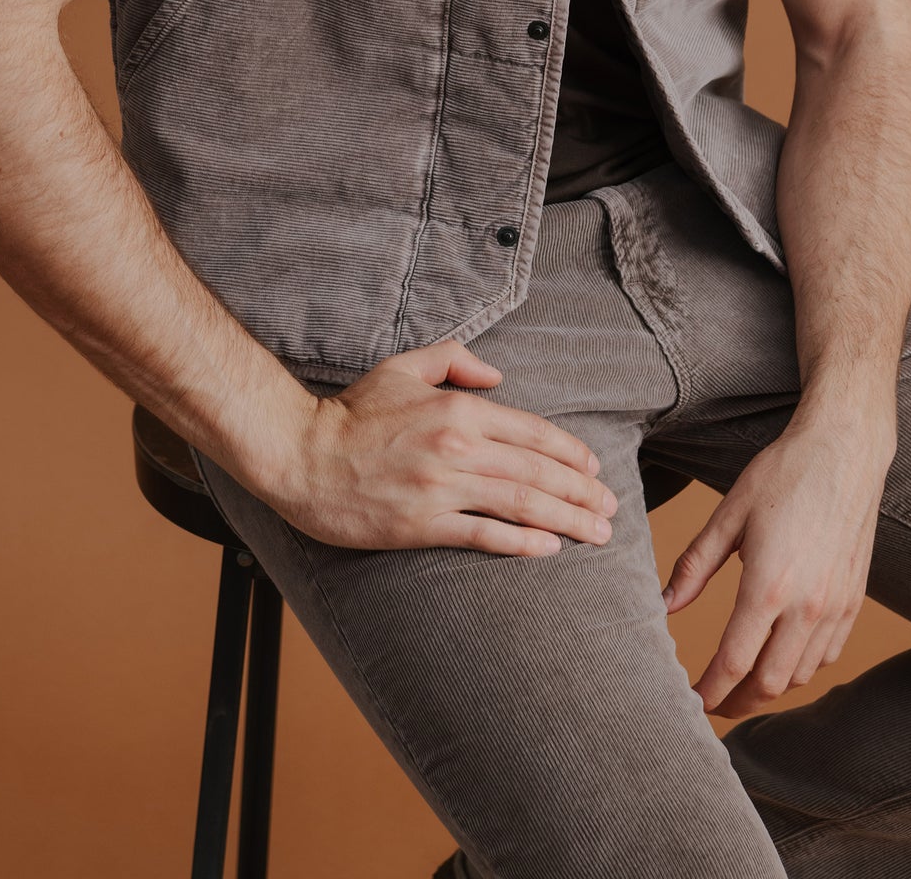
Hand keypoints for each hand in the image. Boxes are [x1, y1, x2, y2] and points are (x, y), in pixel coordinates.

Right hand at [274, 339, 618, 554]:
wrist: (299, 454)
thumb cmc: (351, 412)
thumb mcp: (403, 367)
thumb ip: (454, 362)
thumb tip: (497, 375)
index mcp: (457, 409)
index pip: (531, 431)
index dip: (570, 452)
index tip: (594, 469)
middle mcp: (457, 447)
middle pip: (537, 471)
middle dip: (582, 491)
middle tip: (610, 508)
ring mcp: (440, 488)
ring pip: (520, 504)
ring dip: (566, 519)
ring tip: (596, 533)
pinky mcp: (421, 525)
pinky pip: (483, 535)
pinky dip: (521, 542)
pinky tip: (548, 548)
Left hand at [660, 412, 892, 716]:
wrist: (845, 450)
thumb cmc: (783, 474)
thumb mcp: (729, 514)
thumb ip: (695, 564)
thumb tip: (664, 603)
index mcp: (768, 586)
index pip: (734, 663)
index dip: (710, 691)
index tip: (691, 702)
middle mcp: (807, 607)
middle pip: (768, 683)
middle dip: (736, 702)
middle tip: (712, 703)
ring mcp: (836, 607)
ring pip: (800, 676)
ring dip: (768, 688)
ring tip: (742, 683)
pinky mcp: (854, 600)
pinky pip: (828, 655)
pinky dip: (801, 668)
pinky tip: (781, 657)